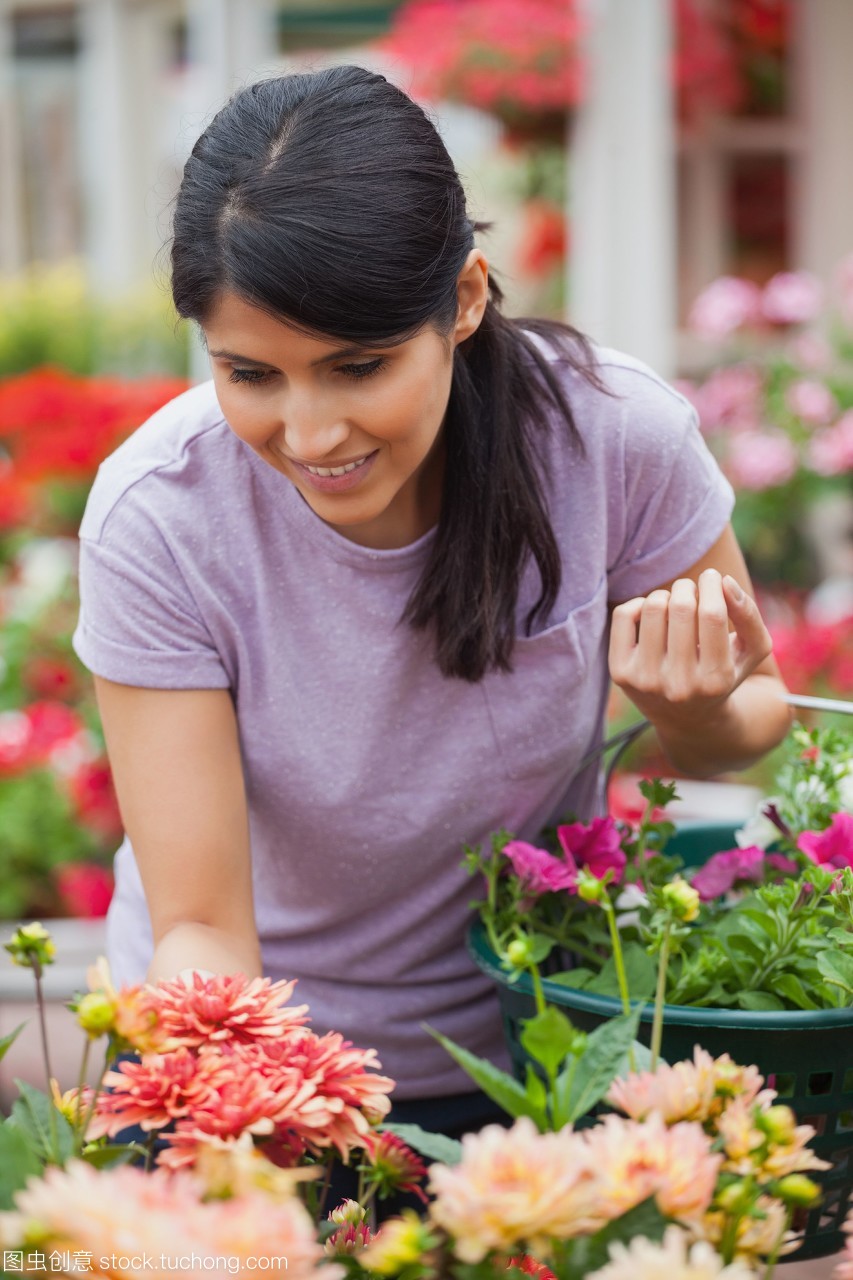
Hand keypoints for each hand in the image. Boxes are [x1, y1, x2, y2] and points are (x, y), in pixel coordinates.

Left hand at [608, 569, 772, 733]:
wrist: (687, 719)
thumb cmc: (724, 673)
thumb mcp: (751, 650)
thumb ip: (749, 614)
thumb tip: (723, 581)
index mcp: (715, 679)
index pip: (712, 615)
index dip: (712, 585)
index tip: (713, 577)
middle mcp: (679, 684)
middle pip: (680, 607)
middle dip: (688, 587)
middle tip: (692, 591)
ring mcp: (646, 680)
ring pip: (652, 607)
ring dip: (665, 596)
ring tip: (674, 607)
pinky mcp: (620, 673)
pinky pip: (623, 616)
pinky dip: (638, 604)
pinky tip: (652, 616)